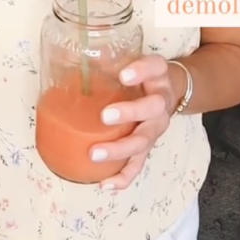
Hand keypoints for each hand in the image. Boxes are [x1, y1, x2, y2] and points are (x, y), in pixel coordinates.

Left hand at [89, 55, 179, 189]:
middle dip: (129, 114)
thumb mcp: (132, 61)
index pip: (154, 67)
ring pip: (143, 142)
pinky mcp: (148, 146)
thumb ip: (108, 58)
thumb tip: (69, 54)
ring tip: (95, 154)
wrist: (170, 89)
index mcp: (157, 77)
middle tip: (105, 116)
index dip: (141, 71)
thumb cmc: (141, 75)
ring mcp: (156, 127)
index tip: (123, 74)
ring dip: (120, 150)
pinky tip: (105, 184)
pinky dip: (123, 177)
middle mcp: (160, 103)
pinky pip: (138, 165)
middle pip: (152, 110)